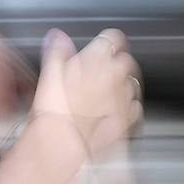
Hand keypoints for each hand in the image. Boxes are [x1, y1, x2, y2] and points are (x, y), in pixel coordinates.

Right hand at [32, 28, 143, 155]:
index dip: (105, 42)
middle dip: (114, 65)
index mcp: (99, 58)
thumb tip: (58, 37)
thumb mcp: (49, 75)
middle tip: (96, 74)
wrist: (63, 146)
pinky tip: (109, 113)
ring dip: (120, 86)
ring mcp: (125, 98)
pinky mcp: (129, 120)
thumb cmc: (55, 111)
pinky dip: (125, 108)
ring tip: (100, 96)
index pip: (113, 37)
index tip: (99, 48)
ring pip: (131, 84)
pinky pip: (133, 107)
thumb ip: (57, 52)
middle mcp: (117, 75)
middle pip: (125, 60)